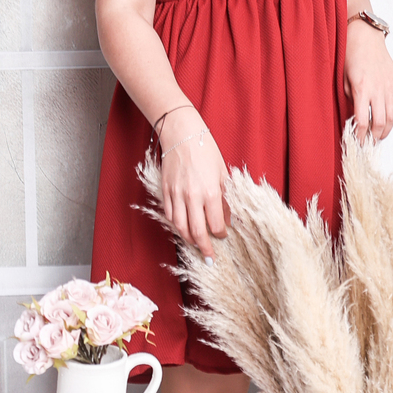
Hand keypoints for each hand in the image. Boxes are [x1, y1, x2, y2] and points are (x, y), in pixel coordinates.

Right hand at [160, 108, 228, 260]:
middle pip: (197, 232)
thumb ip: (224, 198)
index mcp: (209, 192)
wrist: (182, 135)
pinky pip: (170, 215)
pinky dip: (176, 225)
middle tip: (209, 257)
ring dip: (188, 239)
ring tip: (195, 244)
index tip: (223, 236)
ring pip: (180, 227)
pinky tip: (183, 228)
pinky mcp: (165, 191)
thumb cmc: (206, 151)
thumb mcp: (222, 173)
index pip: (215, 225)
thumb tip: (226, 218)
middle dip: (204, 248)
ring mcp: (176, 195)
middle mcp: (192, 197)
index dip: (220, 234)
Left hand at [344, 21, 392, 142]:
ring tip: (379, 135)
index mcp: (362, 89)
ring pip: (392, 117)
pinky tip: (390, 120)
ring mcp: (390, 86)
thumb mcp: (344, 81)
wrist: (365, 38)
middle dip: (374, 137)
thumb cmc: (350, 57)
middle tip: (369, 143)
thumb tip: (357, 118)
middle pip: (380, 123)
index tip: (358, 142)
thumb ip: (351, 100)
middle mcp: (378, 89)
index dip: (360, 135)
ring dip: (386, 130)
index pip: (362, 121)